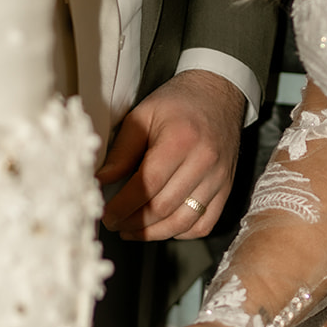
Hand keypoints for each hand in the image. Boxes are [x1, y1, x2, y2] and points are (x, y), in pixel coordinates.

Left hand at [98, 70, 244, 240]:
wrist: (218, 94)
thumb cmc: (177, 103)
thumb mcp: (143, 115)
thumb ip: (122, 151)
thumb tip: (101, 181)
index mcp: (180, 140)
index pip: (148, 184)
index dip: (123, 206)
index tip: (107, 214)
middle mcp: (204, 161)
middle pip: (164, 207)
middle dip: (134, 222)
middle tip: (114, 223)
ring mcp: (219, 178)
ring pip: (183, 221)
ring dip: (154, 233)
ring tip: (132, 230)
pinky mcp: (226, 188)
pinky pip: (203, 224)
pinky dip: (180, 232)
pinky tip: (161, 227)